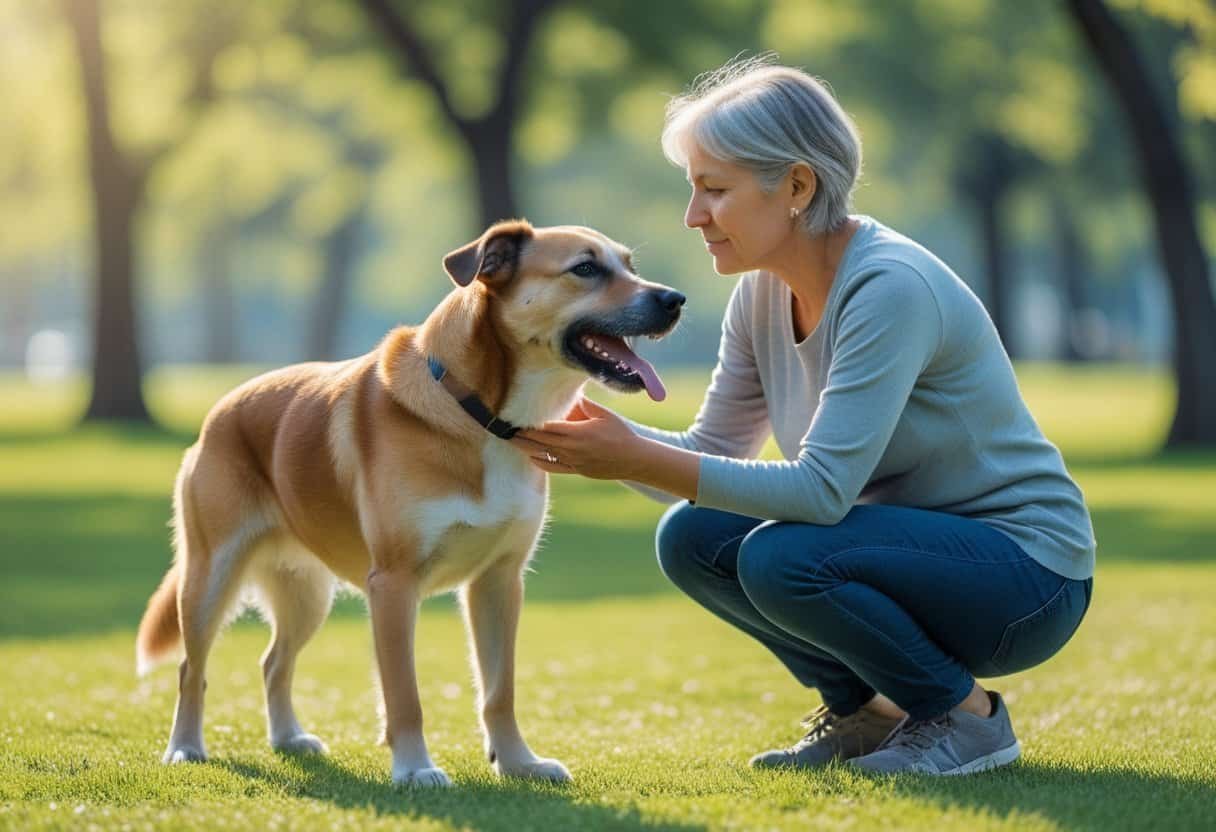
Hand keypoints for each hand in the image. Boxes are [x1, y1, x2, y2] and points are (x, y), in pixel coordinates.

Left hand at [510, 397, 642, 478]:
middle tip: (503, 429)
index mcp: (577, 433)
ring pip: (542, 455)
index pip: (545, 427)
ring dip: (525, 448)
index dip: (527, 423)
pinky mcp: (576, 470)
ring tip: (510, 441)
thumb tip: (568, 392)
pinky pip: (552, 468)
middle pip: (539, 441)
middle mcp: (572, 449)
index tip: (513, 417)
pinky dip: (539, 461)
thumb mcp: (603, 414)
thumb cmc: (621, 433)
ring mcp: (573, 462)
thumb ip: (583, 403)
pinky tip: (530, 456)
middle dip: (520, 435)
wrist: (635, 460)